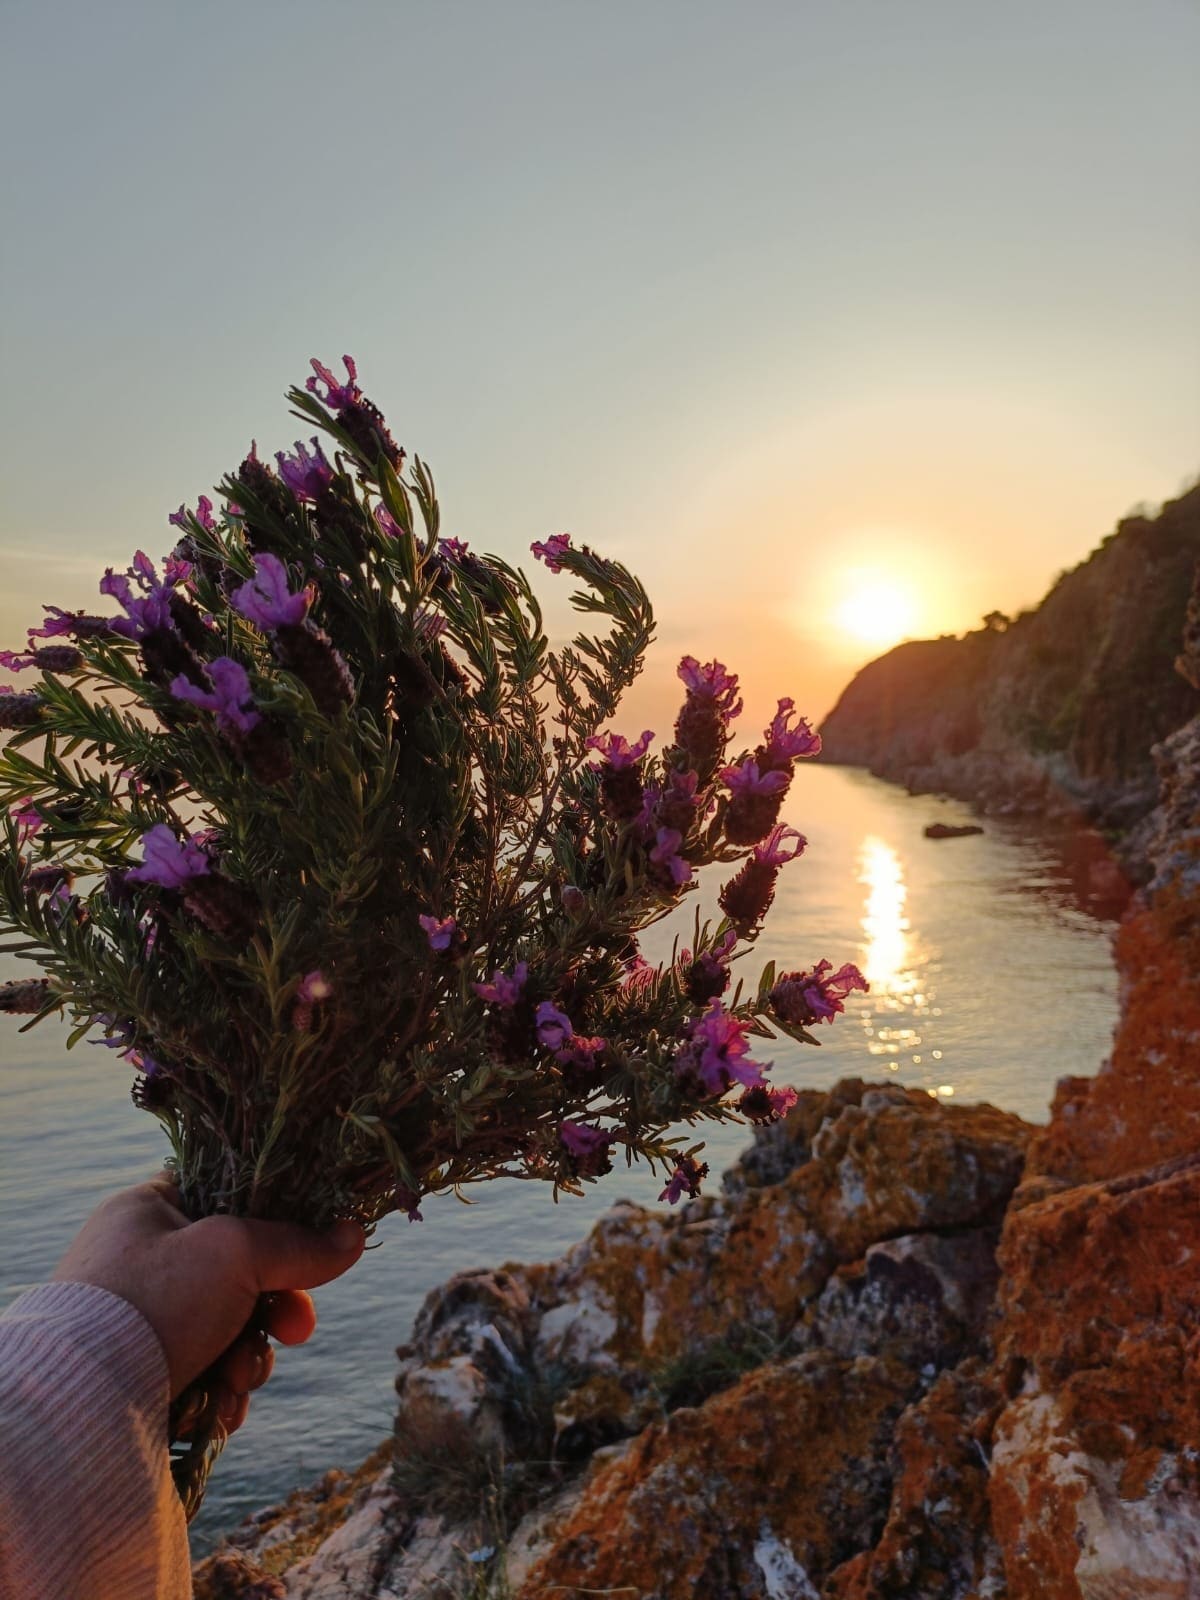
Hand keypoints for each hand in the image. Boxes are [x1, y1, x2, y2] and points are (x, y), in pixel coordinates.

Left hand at [53, 1174, 364, 1434]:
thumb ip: (299, 1242)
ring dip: (249, 1359)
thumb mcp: (235, 1251)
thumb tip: (354, 1236)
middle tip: (295, 1331)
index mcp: (149, 1210)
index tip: (312, 1254)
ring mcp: (140, 1321)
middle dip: (274, 1311)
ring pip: (228, 1329)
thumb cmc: (155, 1301)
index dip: (278, 1226)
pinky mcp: (140, 1374)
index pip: (230, 1198)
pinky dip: (220, 1393)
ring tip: (236, 1382)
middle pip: (239, 1274)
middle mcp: (142, 1262)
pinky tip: (219, 1410)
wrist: (84, 1403)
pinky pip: (203, 1373)